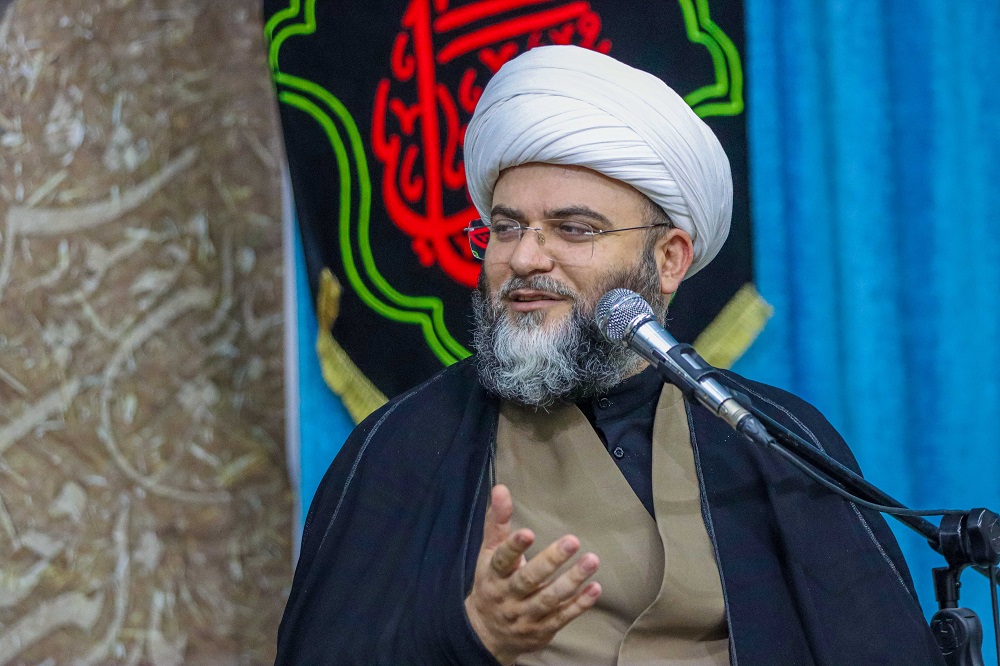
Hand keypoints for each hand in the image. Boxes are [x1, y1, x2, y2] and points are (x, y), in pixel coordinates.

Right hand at [464, 485, 600, 665]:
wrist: (486, 634)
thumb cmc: (492, 583)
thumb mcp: (488, 554)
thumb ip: (497, 522)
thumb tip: (500, 488)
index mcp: (493, 575)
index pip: (502, 560)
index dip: (514, 547)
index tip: (528, 533)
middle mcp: (508, 597)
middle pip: (528, 580)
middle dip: (550, 561)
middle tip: (572, 541)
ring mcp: (525, 616)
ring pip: (549, 599)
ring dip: (572, 580)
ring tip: (592, 560)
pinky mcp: (543, 629)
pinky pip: (563, 617)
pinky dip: (580, 604)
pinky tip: (595, 588)